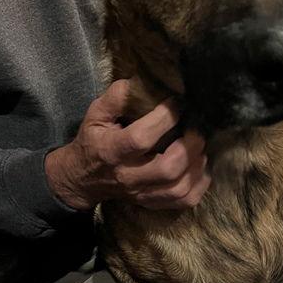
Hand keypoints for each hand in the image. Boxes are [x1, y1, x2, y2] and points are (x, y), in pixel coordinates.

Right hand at [45, 79, 209, 210]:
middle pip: (167, 168)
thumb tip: (140, 80)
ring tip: (199, 147)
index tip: (177, 103)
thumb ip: (116, 97)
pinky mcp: (151, 202)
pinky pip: (183, 201)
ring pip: (179, 188)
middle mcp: (128, 175)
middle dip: (189, 146)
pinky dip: (199, 186)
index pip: (141, 138)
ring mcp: (141, 193)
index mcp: (112, 150)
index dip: (165, 119)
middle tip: (196, 129)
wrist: (82, 179)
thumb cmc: (93, 140)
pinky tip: (199, 168)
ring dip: (197, 166)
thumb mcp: (95, 114)